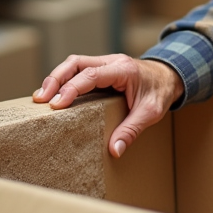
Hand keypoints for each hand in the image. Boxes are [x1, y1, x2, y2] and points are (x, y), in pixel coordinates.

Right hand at [33, 54, 183, 157]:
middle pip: (76, 62)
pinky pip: (78, 69)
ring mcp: (105, 62)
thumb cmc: (161, 93)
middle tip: (40, 100)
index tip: (56, 105)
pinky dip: (64, 80)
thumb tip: (115, 151)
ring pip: (74, 63)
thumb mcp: (151, 113)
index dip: (71, 88)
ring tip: (41, 97)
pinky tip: (54, 94)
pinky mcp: (102, 68)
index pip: (90, 75)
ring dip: (56, 78)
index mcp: (123, 69)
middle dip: (55, 79)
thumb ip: (131, 130)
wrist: (171, 76)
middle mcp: (112, 61)